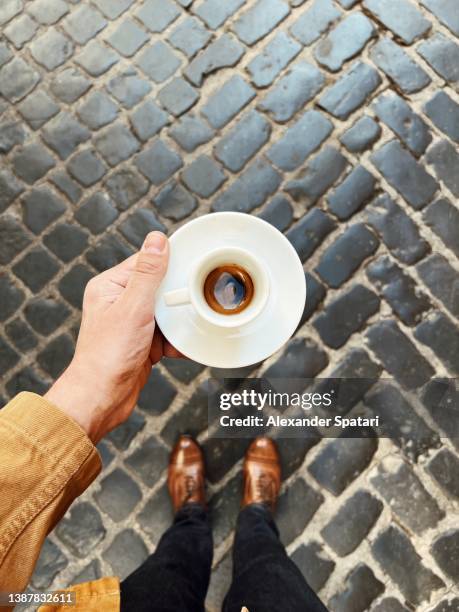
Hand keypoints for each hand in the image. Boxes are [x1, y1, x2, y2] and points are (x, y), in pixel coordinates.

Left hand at [45, 231, 180, 443]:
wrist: (102, 398)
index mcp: (110, 287)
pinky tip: (183, 346)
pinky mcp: (142, 343)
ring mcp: (131, 323)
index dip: (170, 266)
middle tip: (191, 304)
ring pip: (167, 313)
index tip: (192, 268)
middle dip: (177, 300)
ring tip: (184, 329)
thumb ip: (148, 274)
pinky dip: (177, 341)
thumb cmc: (108, 356)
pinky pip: (167, 334)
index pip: (146, 263)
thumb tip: (157, 240)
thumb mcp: (133, 308)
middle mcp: (119, 302)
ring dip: (178, 323)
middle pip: (161, 288)